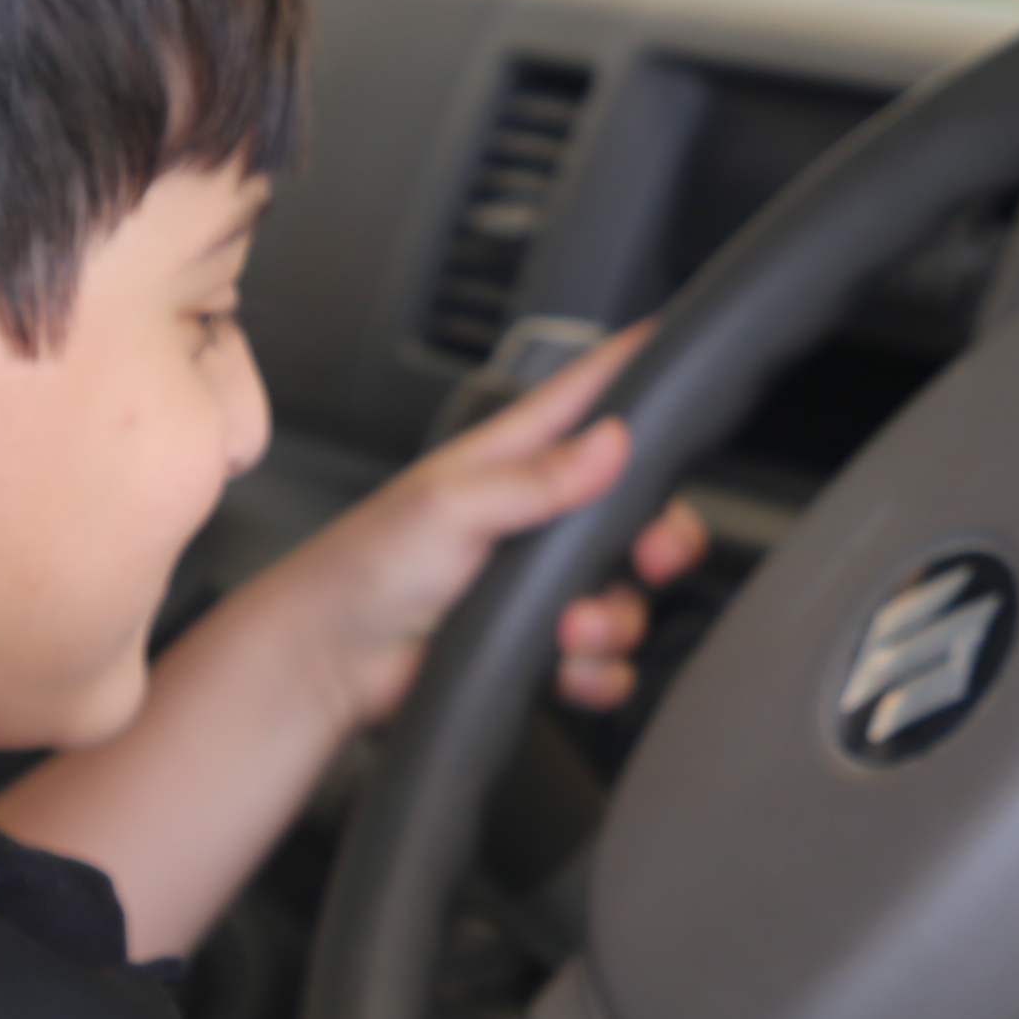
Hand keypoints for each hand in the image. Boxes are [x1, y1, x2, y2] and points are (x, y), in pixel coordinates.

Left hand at [281, 328, 708, 730]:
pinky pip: (608, 658)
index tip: (685, 347)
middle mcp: (544, 514)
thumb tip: (615, 442)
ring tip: (569, 631)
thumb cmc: (369, 564)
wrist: (332, 661)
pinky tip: (567, 670)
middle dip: (663, 537)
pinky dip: (600, 671)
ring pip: (630, 593)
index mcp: (519, 456)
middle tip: (651, 558)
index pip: (592, 391)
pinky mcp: (543, 645)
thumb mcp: (451, 506)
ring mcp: (545, 583)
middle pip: (643, 508)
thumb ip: (537, 477)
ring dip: (615, 619)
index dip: (640, 365)